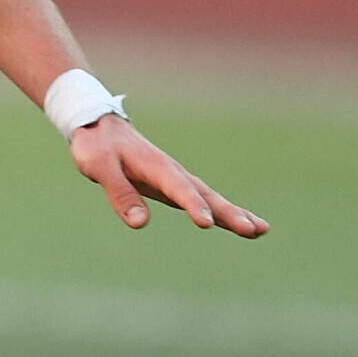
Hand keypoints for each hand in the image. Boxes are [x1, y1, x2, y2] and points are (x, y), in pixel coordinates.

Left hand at [69, 117, 268, 236]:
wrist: (99, 126)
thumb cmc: (97, 147)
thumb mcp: (100, 168)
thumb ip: (120, 193)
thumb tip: (141, 223)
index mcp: (156, 167)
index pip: (178, 189)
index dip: (193, 205)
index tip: (207, 223)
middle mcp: (173, 172)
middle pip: (206, 195)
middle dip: (229, 213)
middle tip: (253, 229)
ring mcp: (177, 179)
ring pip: (211, 198)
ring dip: (234, 214)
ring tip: (261, 230)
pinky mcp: (174, 186)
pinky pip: (203, 200)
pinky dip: (222, 212)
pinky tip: (240, 224)